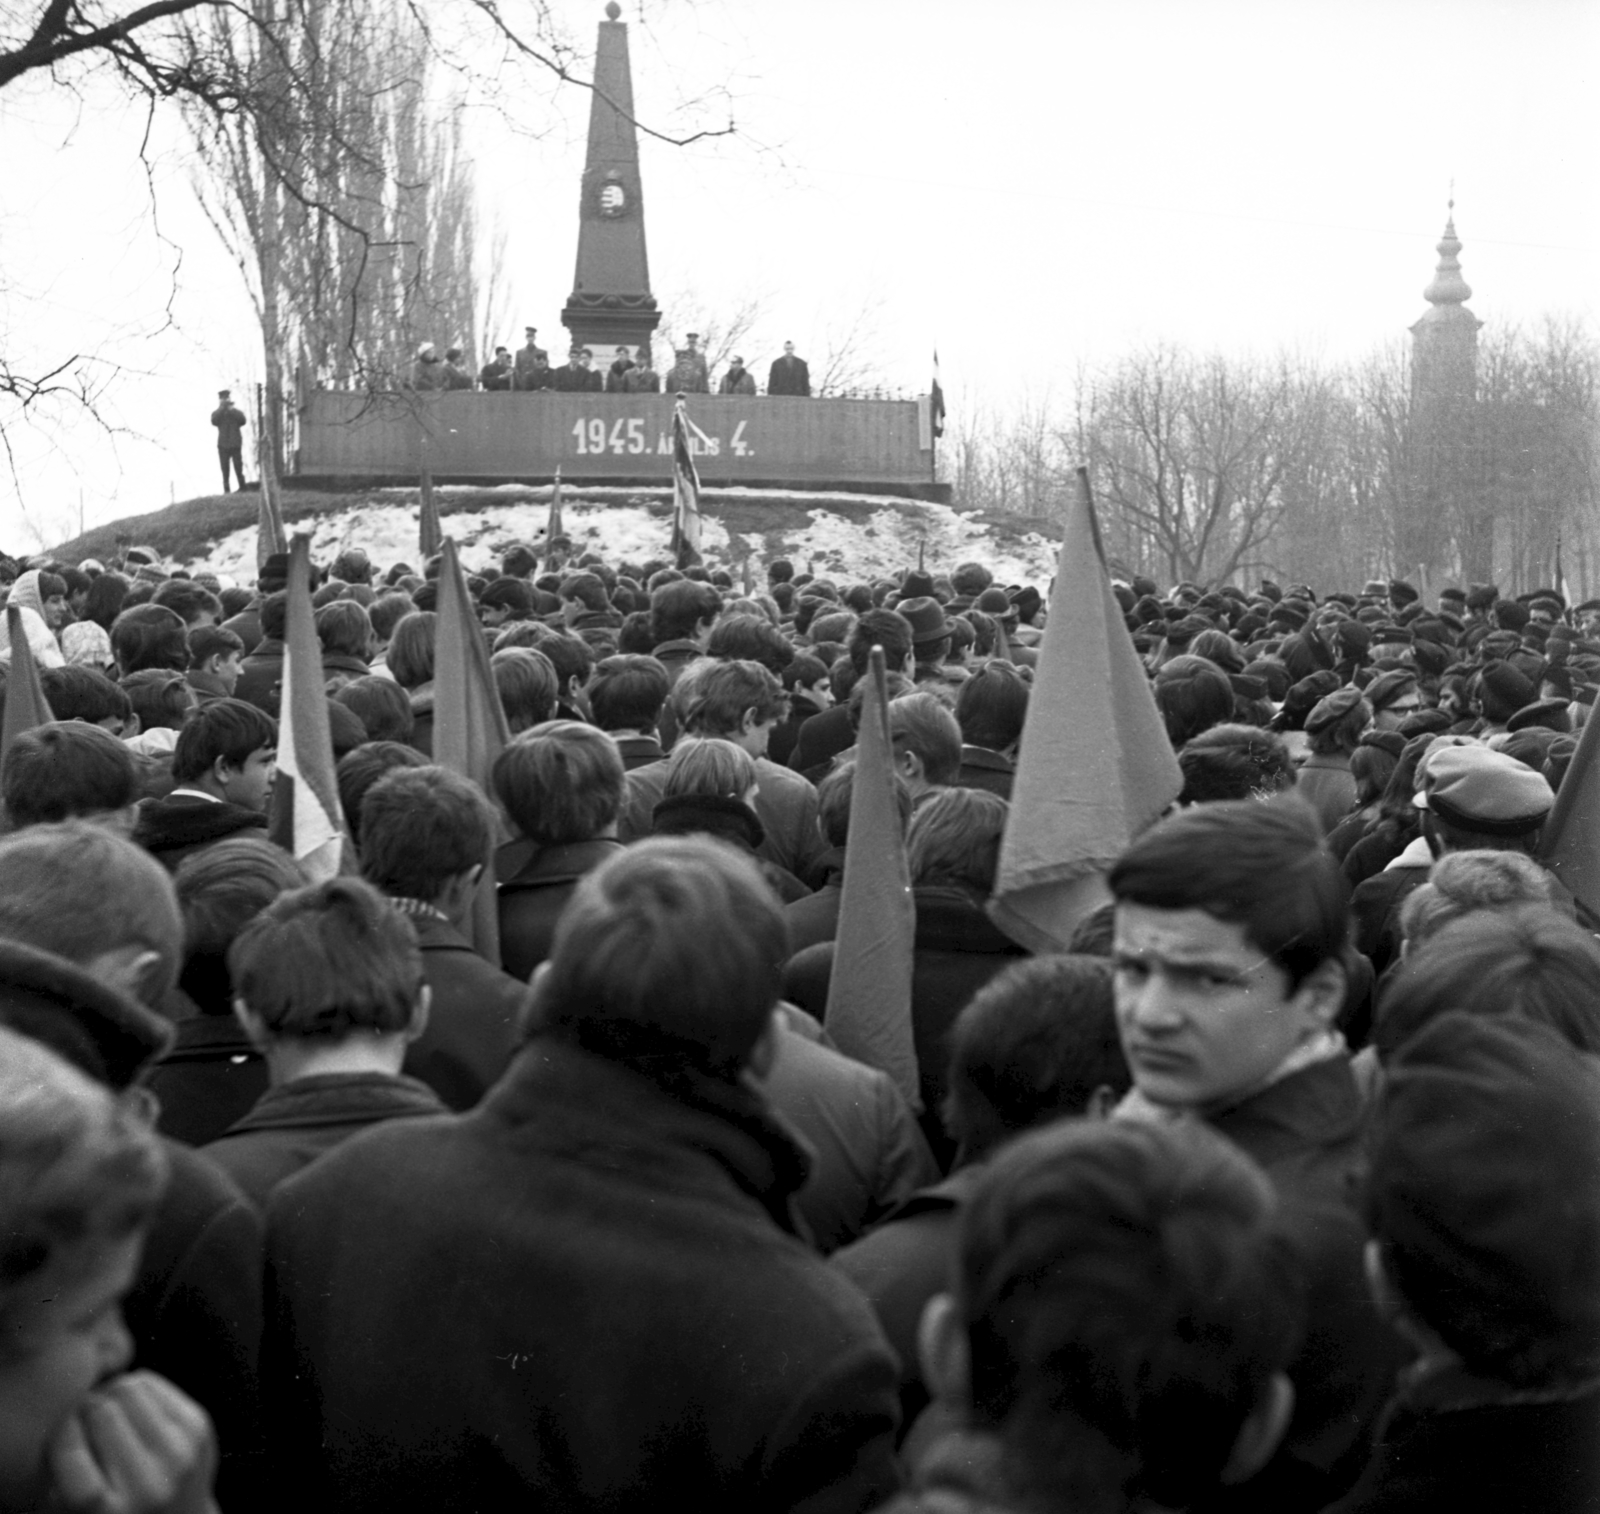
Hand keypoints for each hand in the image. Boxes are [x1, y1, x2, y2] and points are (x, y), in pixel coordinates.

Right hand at [48, 1372, 217, 1513]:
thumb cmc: (117, 1513)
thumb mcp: (75, 1510)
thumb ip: (62, 1474)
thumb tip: (62, 1419)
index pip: (71, 1455)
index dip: (58, 1433)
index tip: (56, 1432)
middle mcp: (148, 1484)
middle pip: (101, 1412)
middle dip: (82, 1407)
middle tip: (78, 1417)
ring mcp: (179, 1452)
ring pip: (128, 1389)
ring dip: (108, 1393)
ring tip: (103, 1411)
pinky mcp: (198, 1427)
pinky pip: (153, 1384)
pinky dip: (135, 1388)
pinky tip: (129, 1407)